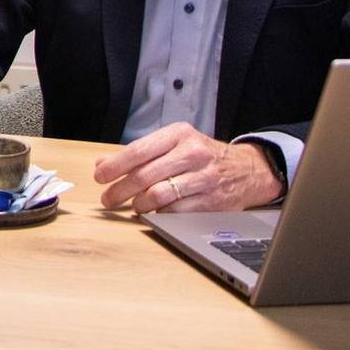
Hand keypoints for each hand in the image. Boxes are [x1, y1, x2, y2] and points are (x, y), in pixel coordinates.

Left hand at [93, 122, 282, 212]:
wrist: (249, 170)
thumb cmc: (203, 156)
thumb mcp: (175, 144)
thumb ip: (140, 153)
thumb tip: (103, 163)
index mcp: (178, 134)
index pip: (138, 150)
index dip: (115, 166)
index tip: (100, 177)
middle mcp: (191, 154)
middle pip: (145, 175)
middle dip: (120, 190)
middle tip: (108, 199)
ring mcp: (203, 178)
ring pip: (159, 195)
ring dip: (139, 204)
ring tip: (133, 206)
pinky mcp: (211, 201)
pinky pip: (176, 212)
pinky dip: (159, 215)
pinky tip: (154, 213)